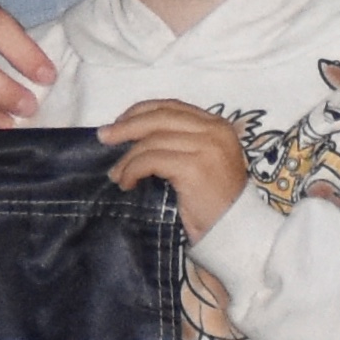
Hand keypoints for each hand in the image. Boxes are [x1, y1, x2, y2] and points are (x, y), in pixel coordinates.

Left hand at [100, 96, 249, 235]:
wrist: (235, 232)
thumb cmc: (214, 202)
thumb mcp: (200, 162)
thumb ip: (179, 142)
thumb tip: (132, 134)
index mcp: (217, 125)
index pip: (172, 107)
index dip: (142, 111)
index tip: (120, 121)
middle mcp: (214, 130)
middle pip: (159, 118)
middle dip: (127, 126)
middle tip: (103, 137)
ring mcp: (206, 147)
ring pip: (152, 141)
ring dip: (128, 158)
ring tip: (117, 174)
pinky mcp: (193, 167)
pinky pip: (151, 160)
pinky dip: (133, 170)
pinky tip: (128, 182)